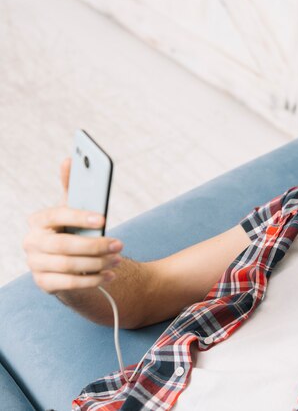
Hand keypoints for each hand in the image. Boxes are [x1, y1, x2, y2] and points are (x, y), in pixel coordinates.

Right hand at [23, 158, 123, 293]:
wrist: (67, 265)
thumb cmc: (72, 232)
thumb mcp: (73, 210)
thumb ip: (72, 187)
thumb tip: (70, 159)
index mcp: (39, 220)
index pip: (57, 215)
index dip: (80, 217)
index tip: (104, 219)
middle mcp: (32, 242)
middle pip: (63, 245)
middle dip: (95, 246)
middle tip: (120, 244)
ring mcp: (35, 264)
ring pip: (69, 265)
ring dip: (98, 263)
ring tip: (118, 259)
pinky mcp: (43, 284)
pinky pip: (69, 284)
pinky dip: (92, 280)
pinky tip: (110, 275)